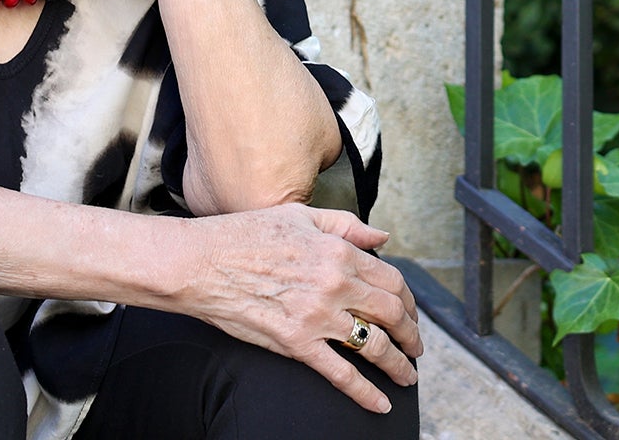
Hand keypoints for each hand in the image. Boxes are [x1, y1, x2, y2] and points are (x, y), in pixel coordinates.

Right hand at [178, 203, 422, 413]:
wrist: (202, 263)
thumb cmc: (245, 235)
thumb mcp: (301, 216)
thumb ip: (346, 225)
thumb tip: (382, 238)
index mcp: (339, 251)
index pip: (391, 280)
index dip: (408, 301)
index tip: (410, 312)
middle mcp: (335, 284)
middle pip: (391, 314)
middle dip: (411, 334)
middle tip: (416, 347)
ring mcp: (317, 316)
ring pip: (374, 345)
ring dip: (398, 364)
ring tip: (407, 376)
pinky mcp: (296, 343)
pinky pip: (340, 373)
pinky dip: (365, 392)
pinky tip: (379, 402)